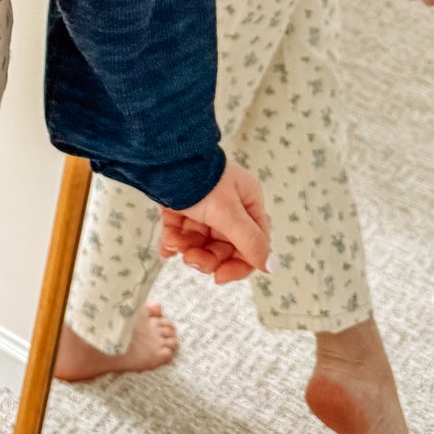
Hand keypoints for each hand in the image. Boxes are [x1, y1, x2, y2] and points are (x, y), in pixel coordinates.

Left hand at [158, 157, 269, 284]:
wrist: (161, 156)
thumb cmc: (199, 179)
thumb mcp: (227, 212)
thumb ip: (249, 241)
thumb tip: (272, 266)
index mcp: (247, 201)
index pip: (252, 243)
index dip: (237, 265)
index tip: (219, 277)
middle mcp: (227, 203)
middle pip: (224, 245)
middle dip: (206, 257)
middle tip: (190, 259)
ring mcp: (203, 204)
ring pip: (200, 240)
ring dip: (187, 248)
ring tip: (173, 243)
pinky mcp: (180, 203)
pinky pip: (180, 231)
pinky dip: (173, 241)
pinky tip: (165, 247)